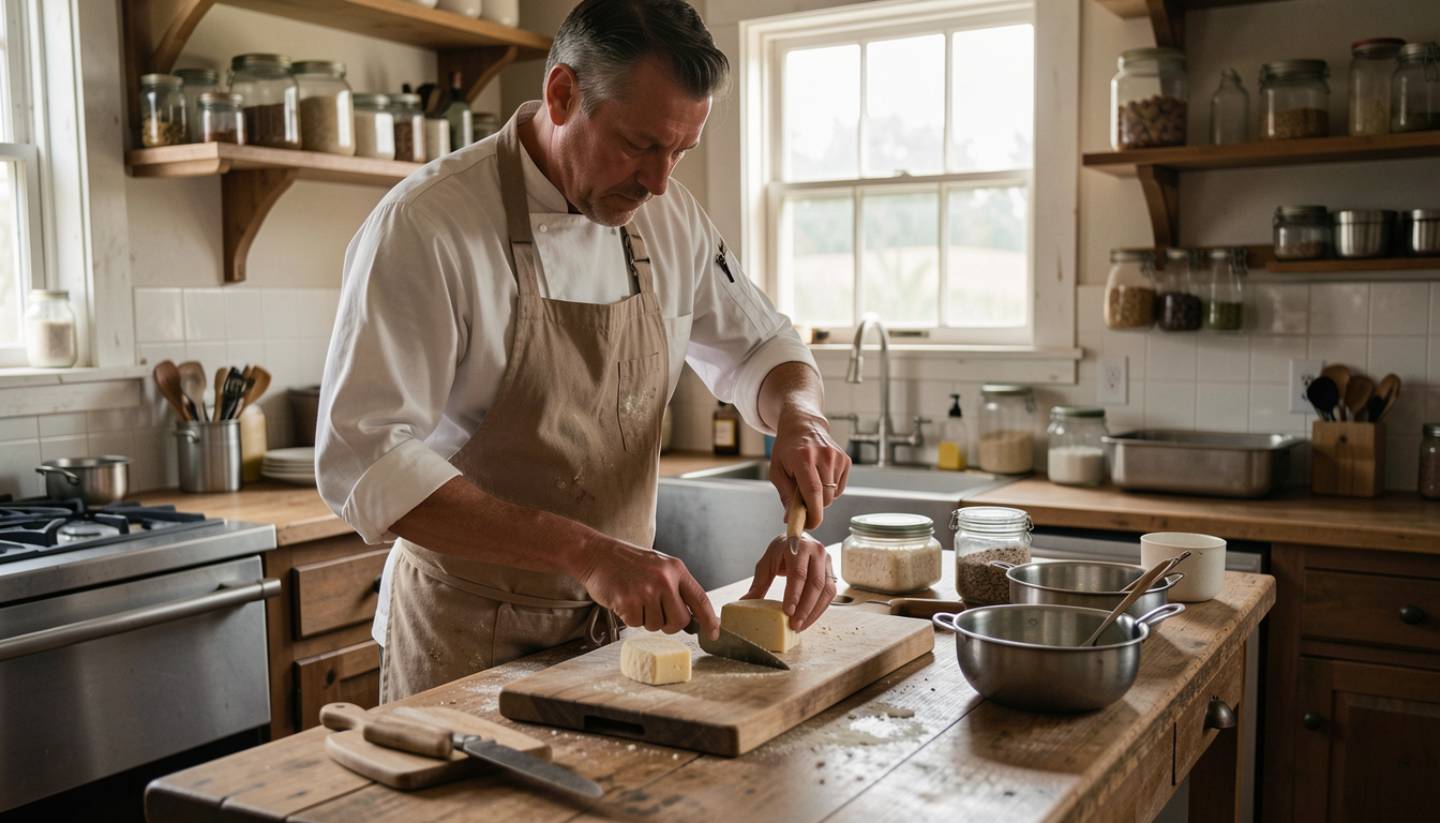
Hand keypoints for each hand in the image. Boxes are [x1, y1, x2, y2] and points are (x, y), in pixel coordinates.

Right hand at [574, 541, 718, 639]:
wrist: (596, 554)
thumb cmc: (629, 563)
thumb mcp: (659, 566)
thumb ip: (676, 588)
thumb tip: (691, 619)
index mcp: (676, 569)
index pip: (700, 598)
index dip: (709, 619)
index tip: (714, 633)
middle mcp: (664, 579)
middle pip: (680, 620)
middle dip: (669, 624)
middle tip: (655, 614)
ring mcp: (646, 590)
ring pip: (656, 625)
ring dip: (645, 619)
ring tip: (635, 599)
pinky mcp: (627, 601)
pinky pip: (636, 624)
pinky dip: (630, 618)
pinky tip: (623, 600)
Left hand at [743, 534, 835, 630]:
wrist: (797, 540)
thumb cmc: (781, 552)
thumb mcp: (766, 564)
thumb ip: (758, 583)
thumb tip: (745, 601)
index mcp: (798, 546)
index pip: (798, 573)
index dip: (794, 594)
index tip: (788, 612)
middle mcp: (816, 551)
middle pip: (815, 583)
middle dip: (805, 608)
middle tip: (794, 624)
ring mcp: (827, 561)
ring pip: (826, 590)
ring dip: (814, 611)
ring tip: (801, 625)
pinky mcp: (832, 571)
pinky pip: (830, 593)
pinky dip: (820, 609)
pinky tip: (809, 618)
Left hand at [769, 407, 850, 528]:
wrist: (802, 425)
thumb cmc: (786, 450)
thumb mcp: (777, 471)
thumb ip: (785, 495)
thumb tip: (790, 519)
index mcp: (803, 458)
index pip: (813, 491)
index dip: (813, 513)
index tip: (809, 525)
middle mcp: (824, 456)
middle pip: (825, 497)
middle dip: (815, 508)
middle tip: (803, 505)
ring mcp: (837, 457)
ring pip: (833, 494)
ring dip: (822, 498)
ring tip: (810, 484)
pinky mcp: (846, 460)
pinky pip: (840, 487)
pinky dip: (830, 490)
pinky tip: (820, 478)